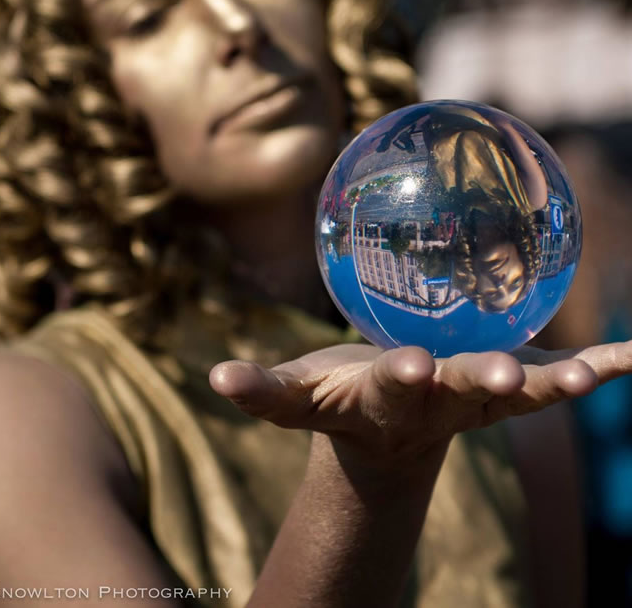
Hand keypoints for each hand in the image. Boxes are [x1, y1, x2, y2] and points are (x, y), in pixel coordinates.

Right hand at [209, 341, 627, 470]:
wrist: (390, 436)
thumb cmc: (336, 402)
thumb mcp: (296, 396)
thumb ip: (259, 391)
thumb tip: (213, 378)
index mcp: (384, 400)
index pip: (390, 391)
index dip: (400, 381)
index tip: (410, 368)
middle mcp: (439, 404)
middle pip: (464, 394)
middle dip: (484, 382)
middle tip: (513, 377)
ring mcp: (479, 400)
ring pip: (520, 395)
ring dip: (556, 382)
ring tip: (590, 370)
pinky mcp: (507, 389)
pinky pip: (558, 375)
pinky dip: (599, 368)